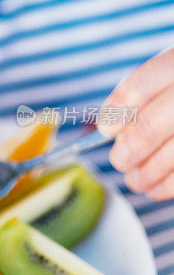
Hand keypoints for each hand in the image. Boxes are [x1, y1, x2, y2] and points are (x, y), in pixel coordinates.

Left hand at [99, 48, 173, 200]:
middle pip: (150, 126)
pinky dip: (168, 186)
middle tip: (119, 160)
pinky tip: (157, 188)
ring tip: (135, 179)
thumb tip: (111, 129)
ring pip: (171, 155)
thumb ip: (149, 95)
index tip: (106, 128)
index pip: (139, 86)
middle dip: (127, 150)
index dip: (117, 112)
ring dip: (145, 174)